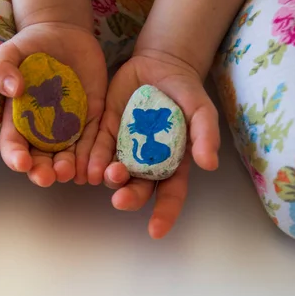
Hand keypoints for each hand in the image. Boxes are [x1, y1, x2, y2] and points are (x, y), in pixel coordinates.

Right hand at [0, 22, 106, 185]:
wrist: (63, 34)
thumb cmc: (29, 46)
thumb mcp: (8, 53)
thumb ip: (1, 69)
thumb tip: (13, 88)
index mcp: (19, 118)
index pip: (14, 143)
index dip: (15, 156)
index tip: (21, 163)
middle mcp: (43, 128)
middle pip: (41, 158)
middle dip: (43, 170)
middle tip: (48, 176)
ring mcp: (69, 125)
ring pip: (69, 155)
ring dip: (69, 168)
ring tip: (72, 174)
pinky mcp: (92, 117)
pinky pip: (94, 140)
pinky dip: (94, 155)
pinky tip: (95, 168)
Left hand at [88, 50, 219, 238]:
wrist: (160, 64)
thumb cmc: (186, 92)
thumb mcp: (201, 110)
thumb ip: (206, 135)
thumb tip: (209, 165)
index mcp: (172, 162)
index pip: (170, 194)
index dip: (164, 214)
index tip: (156, 231)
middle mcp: (146, 160)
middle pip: (137, 187)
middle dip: (130, 197)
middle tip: (120, 199)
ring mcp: (124, 146)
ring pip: (114, 171)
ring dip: (108, 178)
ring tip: (105, 175)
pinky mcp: (105, 129)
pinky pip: (96, 148)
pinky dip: (90, 159)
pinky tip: (84, 166)